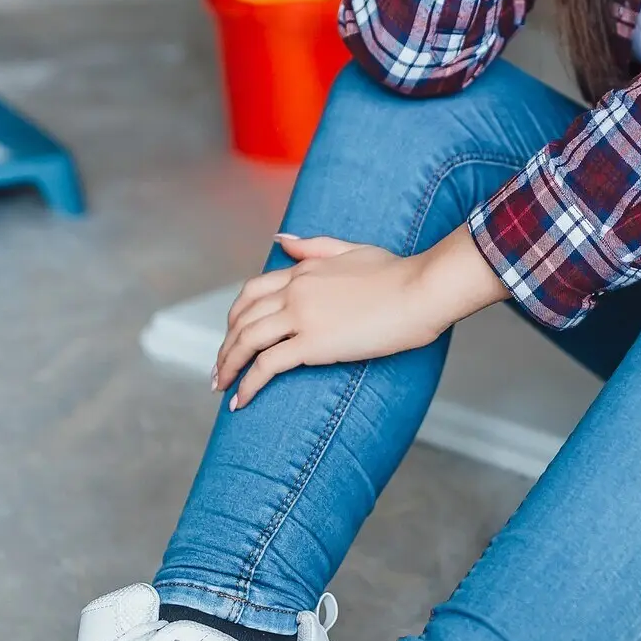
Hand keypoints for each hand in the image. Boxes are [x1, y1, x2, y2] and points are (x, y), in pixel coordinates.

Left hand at [212, 233, 438, 407]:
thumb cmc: (398, 272)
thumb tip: (281, 240)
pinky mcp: (313, 343)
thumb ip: (313, 246)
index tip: (231, 336)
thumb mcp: (351, 249)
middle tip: (219, 369)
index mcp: (303, 270)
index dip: (236, 316)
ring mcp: (302, 316)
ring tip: (221, 387)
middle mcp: (295, 291)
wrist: (420, 290)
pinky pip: (267, 366)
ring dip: (228, 366)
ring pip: (247, 341)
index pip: (253, 292)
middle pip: (243, 318)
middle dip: (226, 346)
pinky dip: (248, 384)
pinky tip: (241, 400)